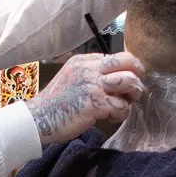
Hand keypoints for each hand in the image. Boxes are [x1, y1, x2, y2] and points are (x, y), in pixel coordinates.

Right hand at [27, 51, 142, 147]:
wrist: (38, 120)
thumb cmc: (56, 104)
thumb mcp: (71, 77)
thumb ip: (91, 73)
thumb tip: (116, 78)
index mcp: (84, 60)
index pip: (117, 57)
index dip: (127, 70)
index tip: (124, 83)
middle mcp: (89, 68)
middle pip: (128, 61)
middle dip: (137, 76)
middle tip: (134, 91)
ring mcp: (92, 85)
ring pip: (129, 81)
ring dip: (132, 95)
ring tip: (122, 105)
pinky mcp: (95, 103)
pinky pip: (121, 106)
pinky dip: (120, 114)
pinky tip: (109, 118)